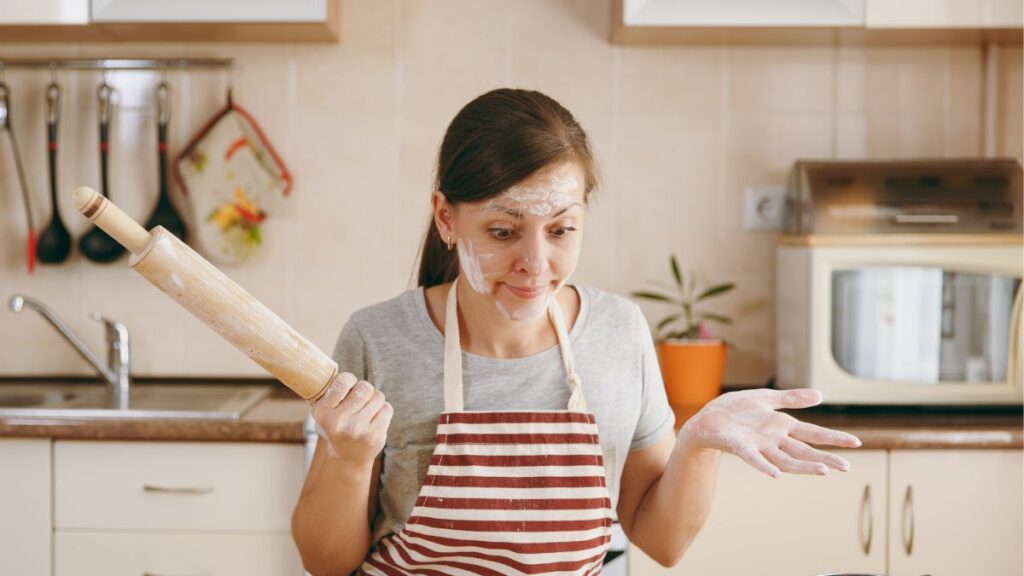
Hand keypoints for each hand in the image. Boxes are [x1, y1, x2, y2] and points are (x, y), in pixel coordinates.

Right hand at [310, 372, 392, 464]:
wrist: (347, 458)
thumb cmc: (338, 426)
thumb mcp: (326, 410)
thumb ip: (332, 391)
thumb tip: (344, 372)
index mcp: (322, 412)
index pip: (343, 381)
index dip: (350, 380)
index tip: (349, 387)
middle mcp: (338, 422)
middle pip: (365, 387)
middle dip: (365, 391)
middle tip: (360, 401)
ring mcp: (357, 430)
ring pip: (378, 396)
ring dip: (375, 400)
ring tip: (367, 411)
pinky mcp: (374, 435)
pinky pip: (387, 408)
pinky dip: (383, 411)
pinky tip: (374, 420)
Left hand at [679, 388, 860, 477]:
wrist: (706, 419)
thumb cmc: (735, 409)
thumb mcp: (766, 398)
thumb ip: (792, 399)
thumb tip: (821, 396)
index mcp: (781, 426)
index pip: (813, 433)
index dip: (833, 438)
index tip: (857, 443)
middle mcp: (773, 439)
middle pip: (804, 451)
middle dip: (826, 458)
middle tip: (848, 467)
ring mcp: (758, 445)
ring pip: (785, 459)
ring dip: (803, 467)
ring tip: (824, 471)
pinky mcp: (739, 446)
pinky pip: (753, 459)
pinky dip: (764, 466)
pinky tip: (775, 474)